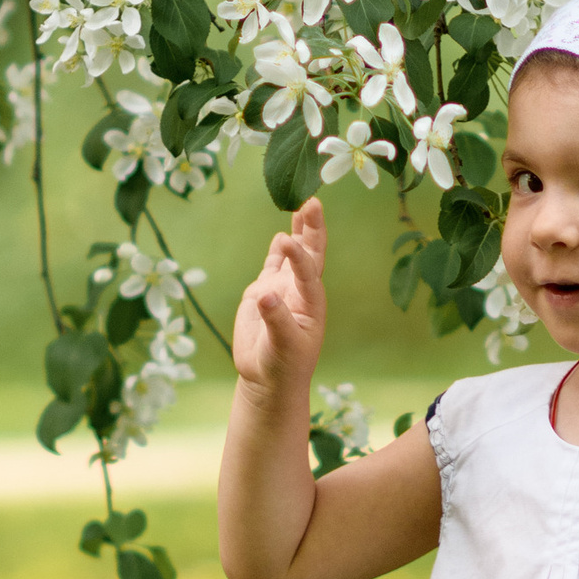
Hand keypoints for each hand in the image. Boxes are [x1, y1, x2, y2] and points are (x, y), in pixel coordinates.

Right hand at [233, 197, 325, 391]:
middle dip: (312, 228)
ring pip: (293, 253)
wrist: (268, 378)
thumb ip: (276, 320)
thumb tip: (265, 295)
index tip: (287, 240)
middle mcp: (300, 289)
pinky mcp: (265, 290)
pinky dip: (278, 249)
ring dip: (299, 230)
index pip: (308, 272)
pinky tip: (283, 232)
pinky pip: (273, 263)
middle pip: (311, 253)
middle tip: (312, 201)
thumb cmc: (282, 365)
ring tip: (302, 203)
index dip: (299, 255)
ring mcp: (283, 287)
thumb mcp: (283, 346)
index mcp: (310, 301)